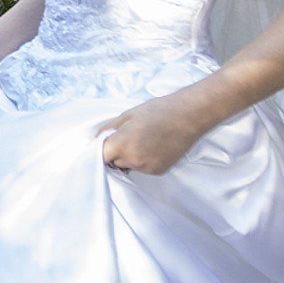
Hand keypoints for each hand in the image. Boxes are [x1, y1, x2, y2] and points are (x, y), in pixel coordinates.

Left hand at [97, 93, 211, 174]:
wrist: (189, 116)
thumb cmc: (157, 111)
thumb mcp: (127, 115)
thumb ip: (108, 129)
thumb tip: (94, 139)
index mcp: (121, 144)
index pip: (100, 156)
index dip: (101, 149)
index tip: (104, 143)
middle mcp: (133, 160)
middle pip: (113, 162)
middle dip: (116, 152)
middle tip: (129, 136)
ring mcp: (146, 168)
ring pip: (128, 165)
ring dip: (130, 157)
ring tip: (144, 139)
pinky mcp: (158, 171)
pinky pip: (142, 168)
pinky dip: (143, 160)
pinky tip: (154, 146)